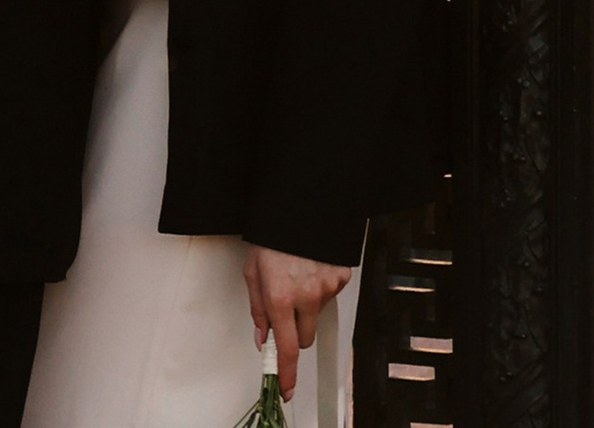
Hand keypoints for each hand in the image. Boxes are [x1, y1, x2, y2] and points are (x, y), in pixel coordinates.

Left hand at [242, 249, 349, 403]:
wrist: (299, 203)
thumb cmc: (273, 235)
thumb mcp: (253, 271)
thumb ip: (258, 309)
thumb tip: (262, 337)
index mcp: (280, 297)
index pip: (286, 349)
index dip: (286, 374)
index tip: (285, 389)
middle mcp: (306, 296)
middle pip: (305, 338)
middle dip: (295, 330)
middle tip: (287, 307)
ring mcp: (326, 286)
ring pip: (317, 314)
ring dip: (308, 304)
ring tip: (298, 274)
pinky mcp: (340, 276)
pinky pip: (330, 293)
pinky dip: (321, 286)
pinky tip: (312, 266)